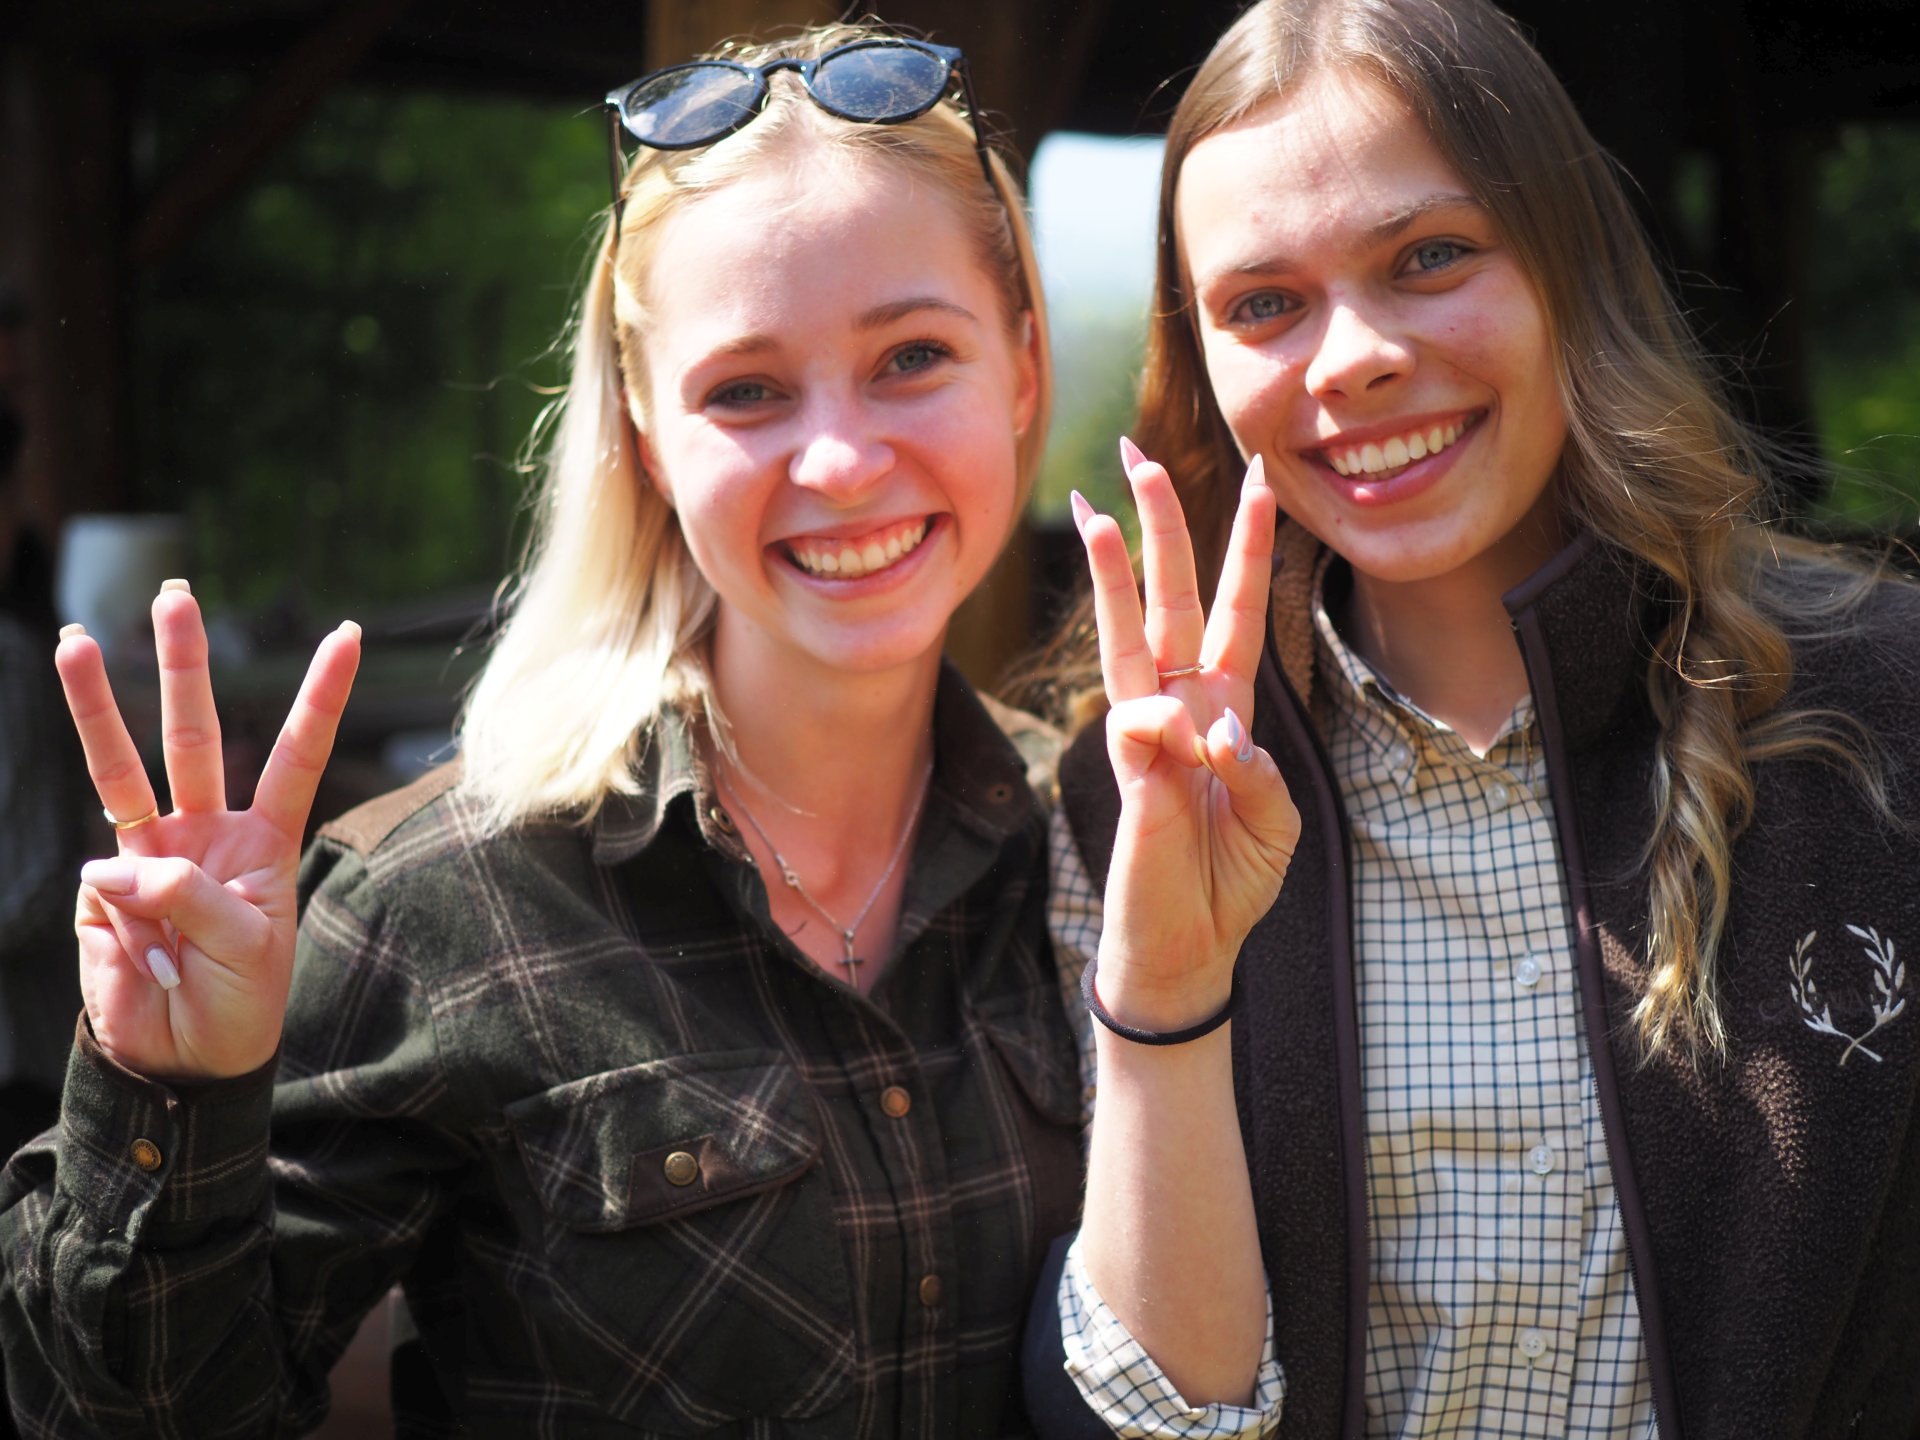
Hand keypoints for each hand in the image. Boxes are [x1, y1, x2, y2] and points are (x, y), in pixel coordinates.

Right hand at [55, 582, 360, 1080]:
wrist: (185, 1061)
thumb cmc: (239, 1004)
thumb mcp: (247, 950)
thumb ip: (190, 896)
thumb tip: (119, 862)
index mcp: (264, 839)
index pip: (296, 753)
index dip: (320, 697)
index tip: (348, 634)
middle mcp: (206, 832)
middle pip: (193, 734)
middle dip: (183, 665)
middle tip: (175, 594)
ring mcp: (149, 854)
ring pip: (121, 767)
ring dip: (98, 703)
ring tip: (76, 639)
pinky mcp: (103, 891)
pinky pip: (104, 882)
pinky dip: (120, 913)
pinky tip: (143, 954)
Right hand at [1071, 438, 1298, 1027]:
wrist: (1189, 943)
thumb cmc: (1231, 876)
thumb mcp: (1276, 821)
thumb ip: (1258, 771)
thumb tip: (1217, 731)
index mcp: (1225, 704)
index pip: (1235, 608)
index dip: (1247, 545)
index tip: (1260, 476)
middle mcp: (1182, 704)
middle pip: (1170, 597)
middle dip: (1159, 525)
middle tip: (1137, 453)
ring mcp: (1149, 734)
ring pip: (1129, 636)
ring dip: (1116, 575)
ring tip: (1096, 510)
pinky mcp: (1128, 774)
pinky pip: (1145, 730)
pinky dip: (1171, 733)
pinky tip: (1195, 753)